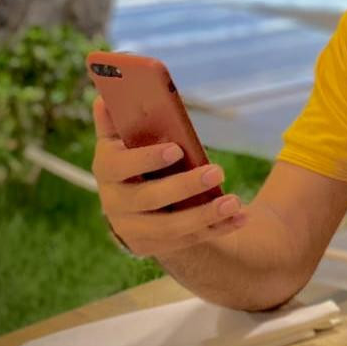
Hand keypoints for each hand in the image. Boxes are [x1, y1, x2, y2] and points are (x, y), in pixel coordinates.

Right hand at [91, 96, 247, 255]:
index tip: (176, 150)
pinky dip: (218, 229)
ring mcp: (133, 230)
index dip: (146, 159)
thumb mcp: (123, 141)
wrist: (133, 205)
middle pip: (149, 198)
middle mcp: (114, 204)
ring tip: (235, 202)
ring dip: (206, 215)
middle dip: (185, 186)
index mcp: (106, 170)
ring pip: (171, 228)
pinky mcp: (154, 247)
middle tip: (218, 172)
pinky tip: (241, 217)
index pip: (119, 165)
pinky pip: (190, 240)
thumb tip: (105, 98)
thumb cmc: (134, 161)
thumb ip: (117, 122)